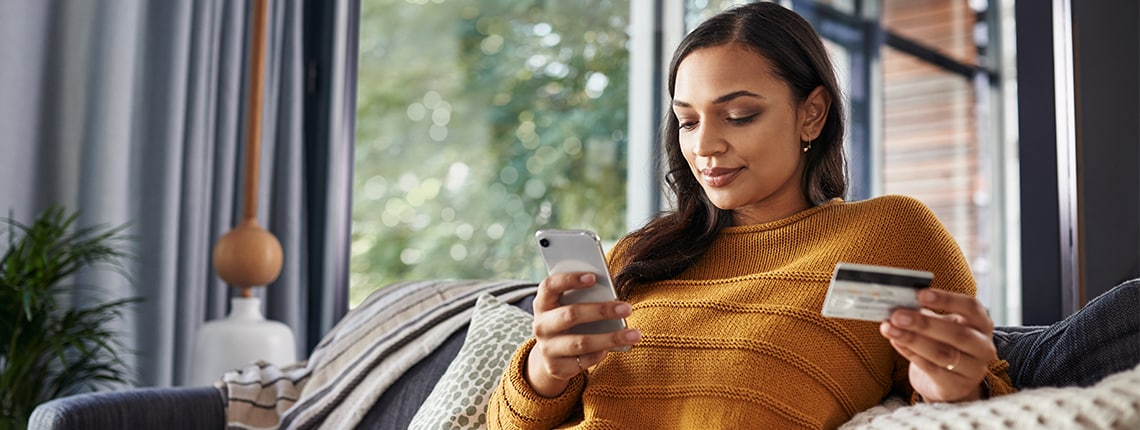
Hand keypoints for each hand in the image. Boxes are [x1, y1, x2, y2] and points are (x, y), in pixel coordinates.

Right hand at [526, 272, 641, 396]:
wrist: (551, 354)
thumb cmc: (569, 320)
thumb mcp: (569, 305)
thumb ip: (584, 297)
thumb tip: (612, 295)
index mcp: (542, 303)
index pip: (550, 286)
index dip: (570, 280)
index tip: (594, 276)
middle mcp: (540, 325)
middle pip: (571, 315)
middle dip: (601, 311)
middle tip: (627, 308)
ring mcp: (546, 348)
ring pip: (581, 343)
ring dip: (611, 338)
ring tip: (635, 334)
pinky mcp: (556, 368)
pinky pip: (584, 361)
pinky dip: (601, 353)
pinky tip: (616, 348)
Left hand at [879, 288, 996, 401]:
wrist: (951, 382)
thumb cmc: (945, 344)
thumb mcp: (942, 327)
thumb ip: (926, 315)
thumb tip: (900, 304)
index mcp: (982, 324)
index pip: (971, 307)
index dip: (947, 299)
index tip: (920, 294)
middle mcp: (983, 347)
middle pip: (957, 334)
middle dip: (924, 324)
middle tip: (897, 315)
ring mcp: (973, 369)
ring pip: (942, 354)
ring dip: (912, 340)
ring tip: (889, 329)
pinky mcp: (957, 386)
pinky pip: (931, 369)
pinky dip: (910, 353)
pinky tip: (895, 342)